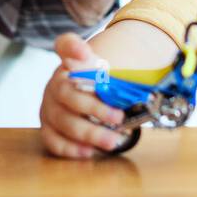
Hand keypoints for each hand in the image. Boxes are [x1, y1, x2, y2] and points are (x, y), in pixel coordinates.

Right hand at [39, 33, 129, 157]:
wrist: (85, 100)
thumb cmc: (100, 89)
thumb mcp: (112, 78)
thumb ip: (122, 75)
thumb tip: (149, 84)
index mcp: (70, 64)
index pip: (66, 45)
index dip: (73, 47)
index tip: (85, 53)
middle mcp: (55, 84)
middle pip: (67, 94)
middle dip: (94, 108)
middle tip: (118, 118)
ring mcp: (48, 107)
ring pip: (62, 120)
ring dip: (88, 133)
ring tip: (111, 141)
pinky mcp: (47, 128)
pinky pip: (52, 139)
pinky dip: (69, 148)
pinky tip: (88, 151)